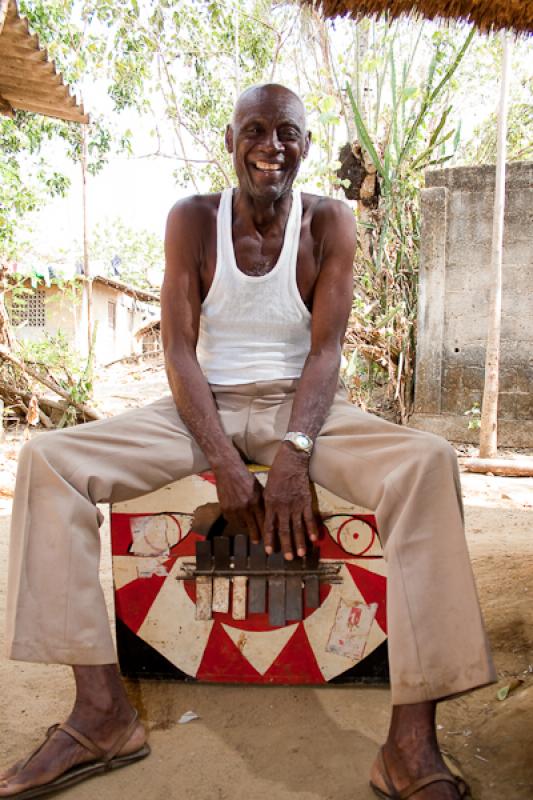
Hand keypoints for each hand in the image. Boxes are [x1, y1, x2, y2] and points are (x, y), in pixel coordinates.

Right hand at [214, 460, 263, 542]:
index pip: (264, 521)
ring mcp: (234, 509)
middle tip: (257, 541)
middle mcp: (246, 507)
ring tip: (248, 524)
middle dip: (256, 536)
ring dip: (246, 526)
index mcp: (256, 501)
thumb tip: (270, 515)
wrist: (228, 470)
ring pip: (242, 525)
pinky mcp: (225, 509)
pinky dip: (236, 520)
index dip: (266, 532)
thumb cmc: (246, 478)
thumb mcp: (259, 488)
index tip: (268, 538)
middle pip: (253, 528)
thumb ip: (263, 502)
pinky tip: (238, 516)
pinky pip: (232, 520)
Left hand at [263, 443, 319, 559]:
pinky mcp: (306, 501)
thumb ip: (267, 504)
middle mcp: (282, 507)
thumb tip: (268, 518)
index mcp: (270, 504)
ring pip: (297, 527)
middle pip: (284, 530)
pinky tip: (313, 539)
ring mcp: (295, 504)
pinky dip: (311, 529)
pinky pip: (309, 518)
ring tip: (301, 554)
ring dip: (300, 542)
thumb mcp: (267, 489)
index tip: (269, 551)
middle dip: (286, 546)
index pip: (269, 526)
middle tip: (288, 558)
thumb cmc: (277, 473)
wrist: (291, 460)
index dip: (269, 540)